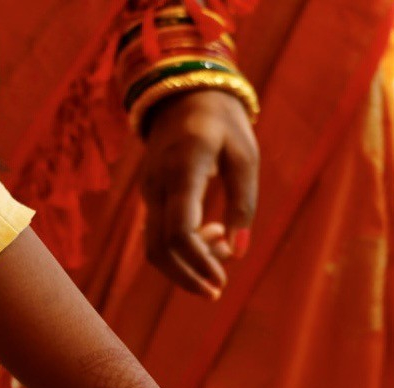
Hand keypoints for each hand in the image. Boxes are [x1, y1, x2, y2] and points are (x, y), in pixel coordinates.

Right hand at [140, 88, 258, 298]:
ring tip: (224, 250)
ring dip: (186, 264)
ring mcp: (149, 191)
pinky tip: (213, 235)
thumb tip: (240, 251)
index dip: (197, 263)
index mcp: (183, 168)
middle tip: (218, 289)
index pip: (178, 231)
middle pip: (158, 249)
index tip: (220, 283)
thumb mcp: (245, 156)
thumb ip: (244, 203)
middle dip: (187, 277)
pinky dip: (183, 248)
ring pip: (154, 247)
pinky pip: (158, 234)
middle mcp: (157, 184)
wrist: (184, 92)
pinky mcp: (150, 196)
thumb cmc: (223, 123)